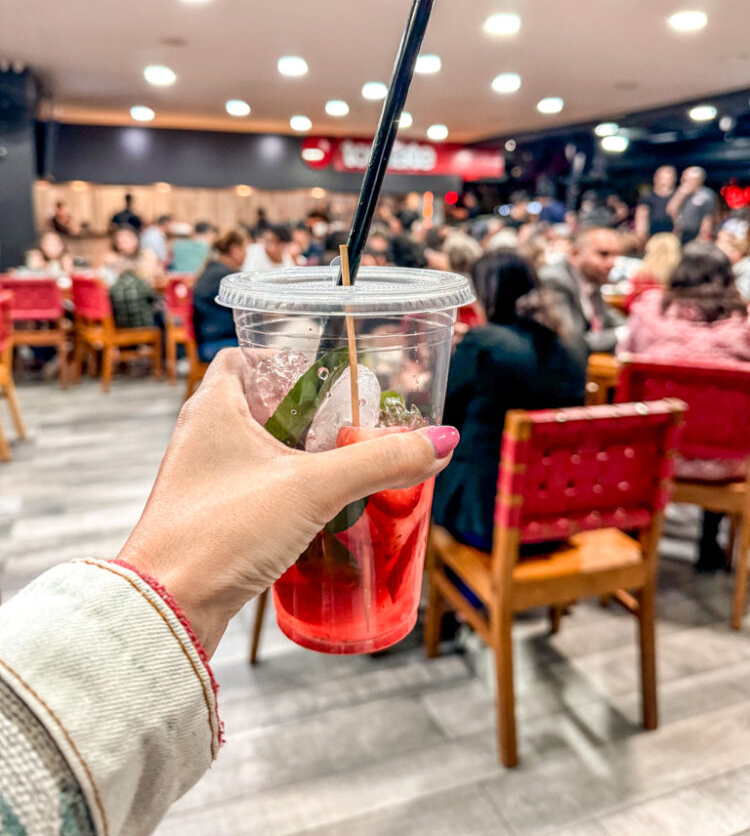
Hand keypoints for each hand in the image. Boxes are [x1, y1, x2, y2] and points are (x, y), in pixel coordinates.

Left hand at [117, 349, 458, 655]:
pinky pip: (255, 489)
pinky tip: (320, 509)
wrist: (166, 609)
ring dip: (298, 454)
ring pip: (258, 451)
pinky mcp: (210, 519)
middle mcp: (201, 437)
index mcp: (212, 408)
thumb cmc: (220, 532)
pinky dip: (286, 491)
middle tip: (350, 421)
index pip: (242, 357)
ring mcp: (203, 481)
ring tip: (345, 463)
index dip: (283, 358)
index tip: (326, 372)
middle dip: (305, 412)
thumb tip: (441, 442)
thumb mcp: (312, 488)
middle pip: (258, 405)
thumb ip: (378, 463)